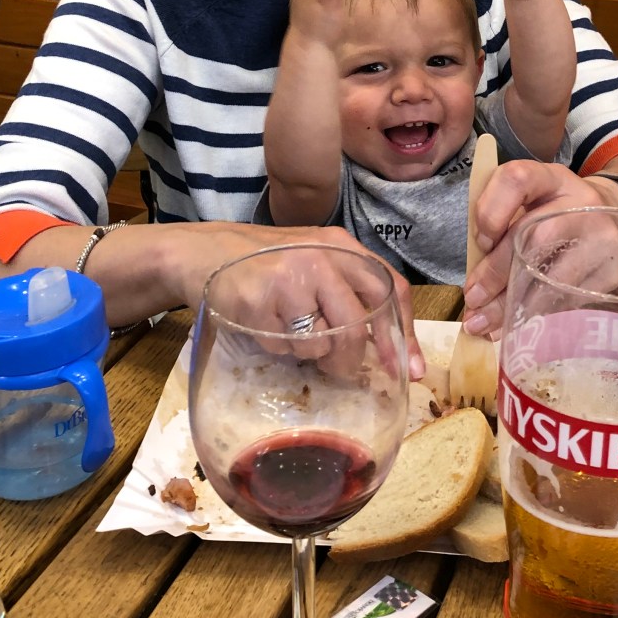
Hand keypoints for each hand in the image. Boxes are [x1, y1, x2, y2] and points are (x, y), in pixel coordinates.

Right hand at [173, 222, 424, 380]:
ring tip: (288, 330)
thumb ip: (351, 292)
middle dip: (350, 360)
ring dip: (308, 353)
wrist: (208, 251)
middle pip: (356, 327)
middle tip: (341, 371)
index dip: (403, 334)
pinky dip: (279, 348)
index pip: (388, 289)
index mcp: (341, 245)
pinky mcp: (259, 302)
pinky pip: (284, 348)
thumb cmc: (271, 262)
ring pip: (319, 344)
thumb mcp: (316, 260)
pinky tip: (265, 325)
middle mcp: (320, 258)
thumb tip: (395, 351)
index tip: (409, 369)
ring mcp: (289, 278)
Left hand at [461, 163, 617, 336]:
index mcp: (552, 178)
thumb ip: (501, 226)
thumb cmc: (556, 214)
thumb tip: (475, 284)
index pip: (516, 179)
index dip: (491, 211)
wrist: (614, 223)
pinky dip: (538, 317)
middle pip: (534, 237)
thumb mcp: (530, 203)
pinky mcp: (611, 272)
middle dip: (497, 274)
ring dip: (513, 305)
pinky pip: (567, 301)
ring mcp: (601, 238)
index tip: (480, 243)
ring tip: (485, 323)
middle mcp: (582, 203)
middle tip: (473, 301)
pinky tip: (518, 326)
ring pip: (551, 277)